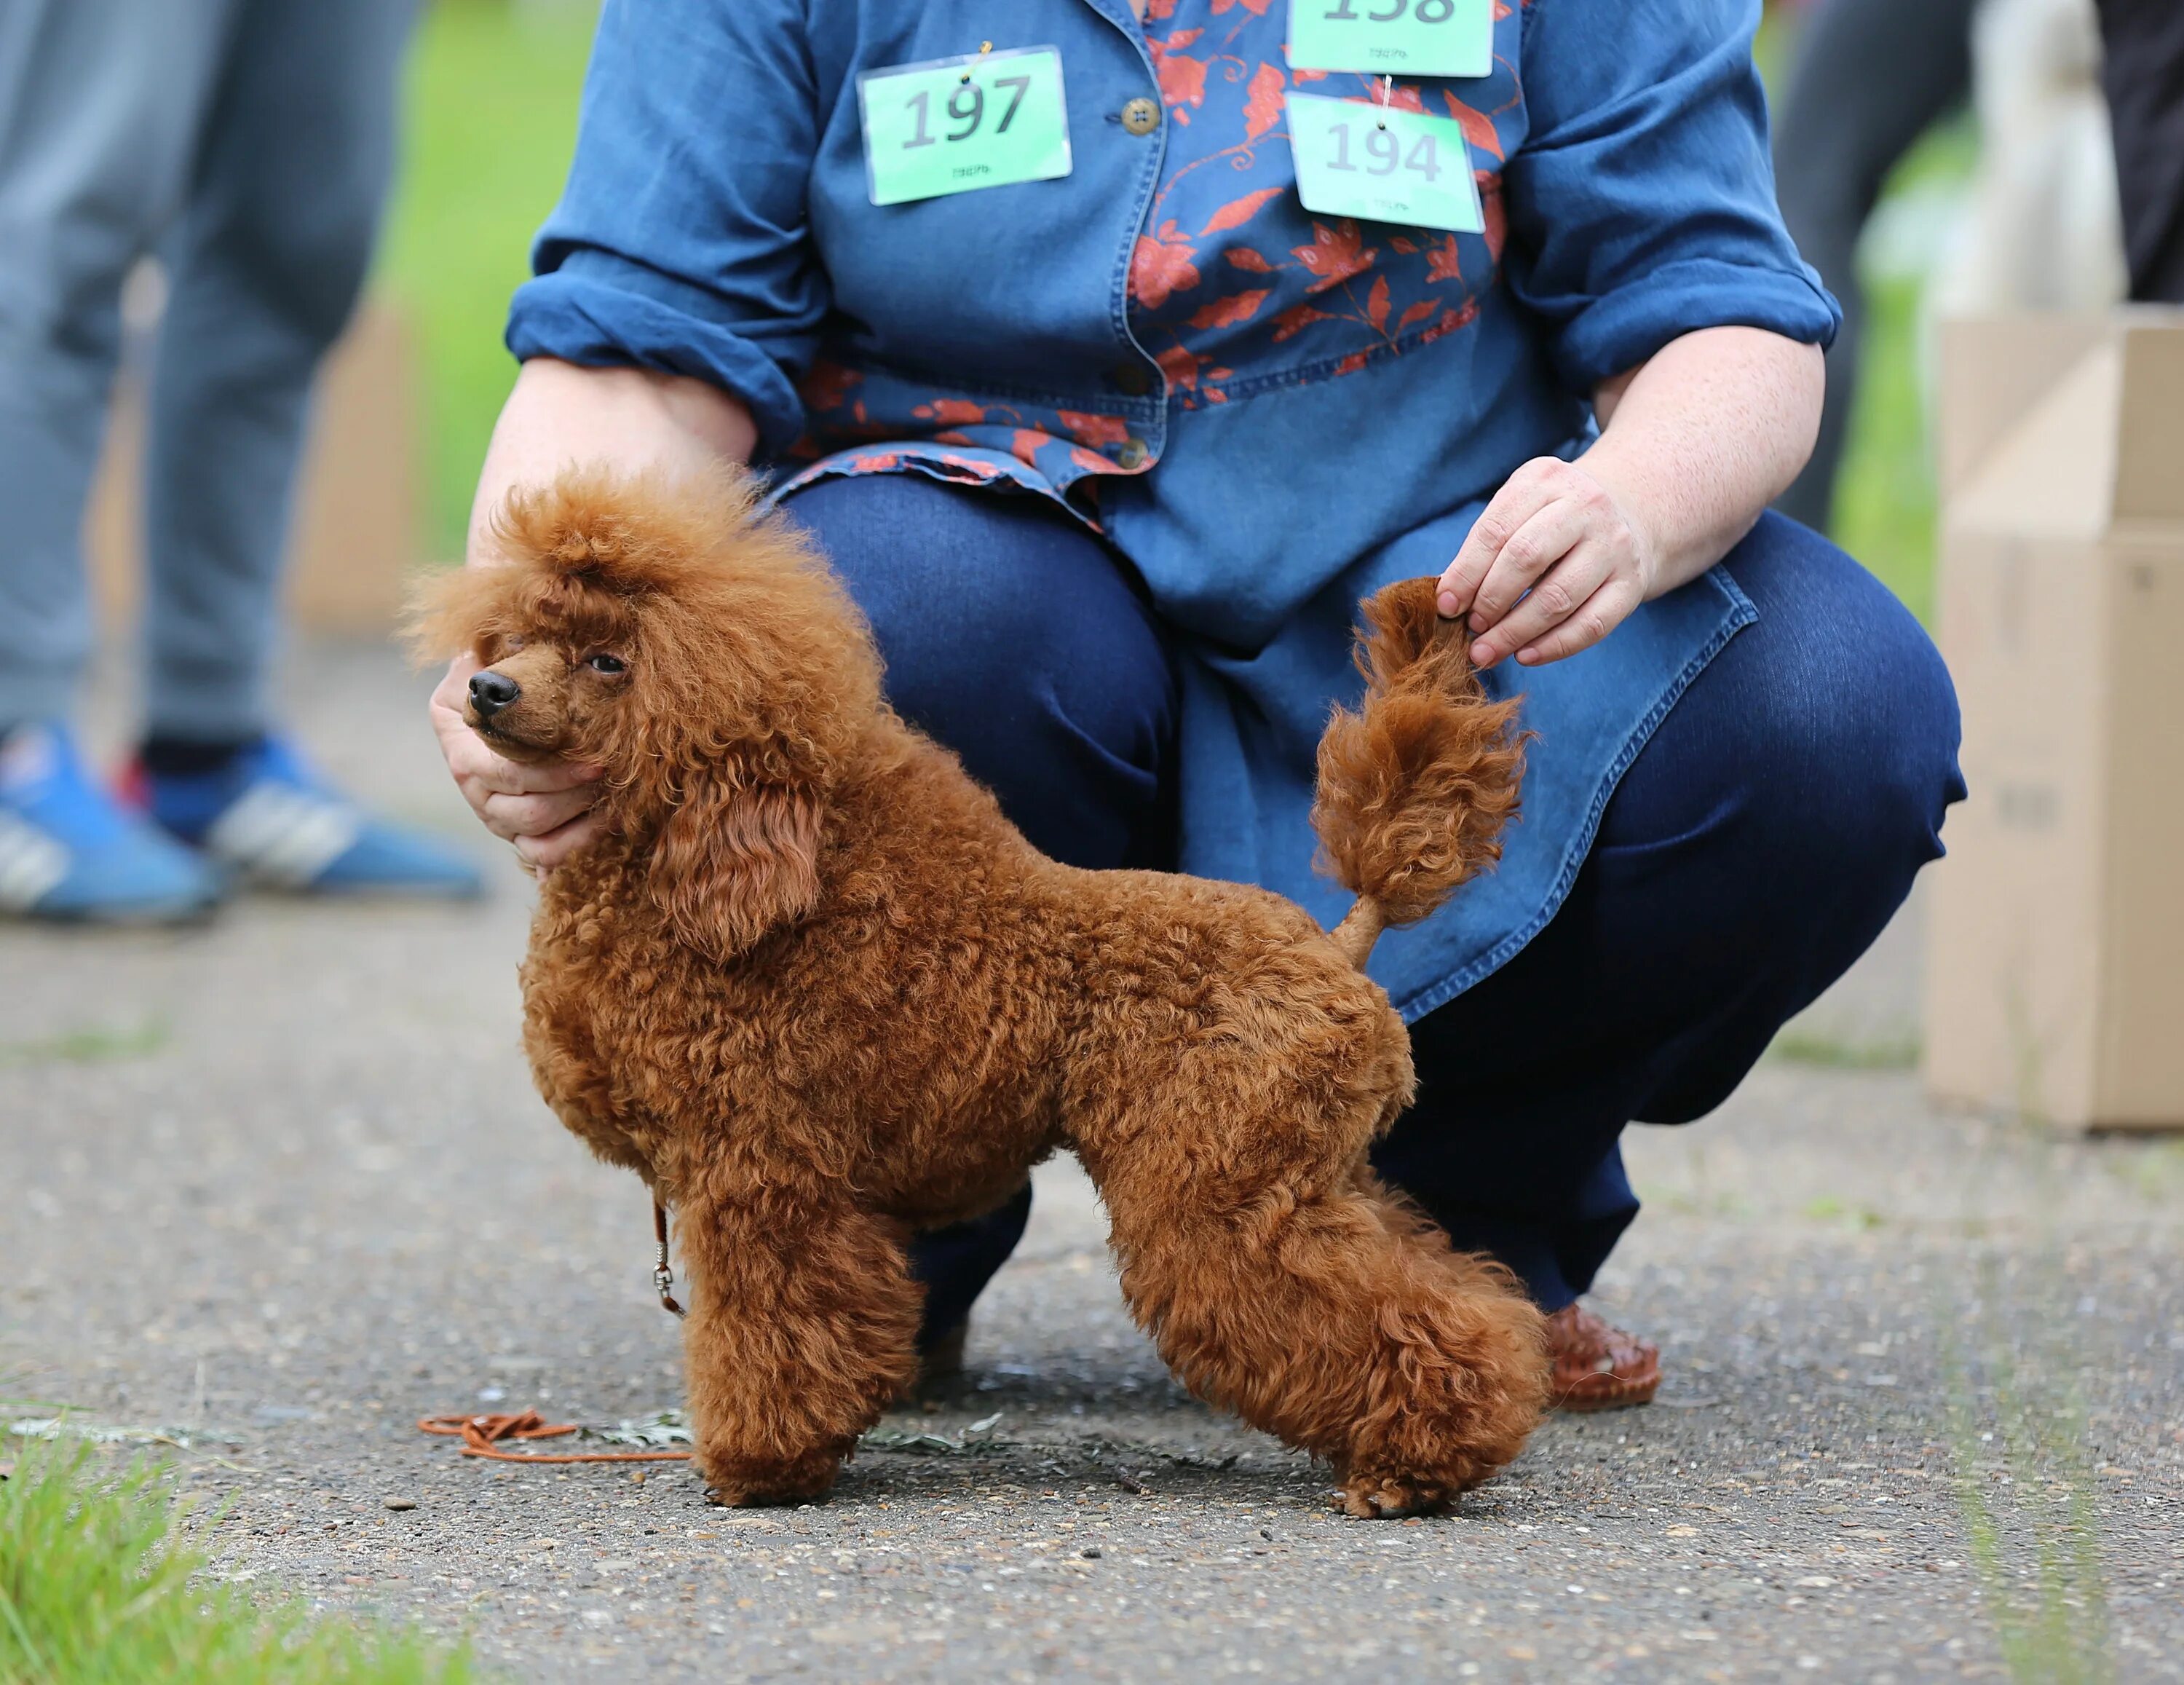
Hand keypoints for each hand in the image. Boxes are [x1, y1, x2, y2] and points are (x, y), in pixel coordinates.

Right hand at [430, 654, 605, 873]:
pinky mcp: (517, 833)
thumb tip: (528, 648)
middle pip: (526, 813)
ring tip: (615, 800)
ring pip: (537, 837)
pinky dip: (575, 848)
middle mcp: (475, 789)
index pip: (507, 775)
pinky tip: (605, 826)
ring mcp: (495, 816)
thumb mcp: (487, 658)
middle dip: (576, 798)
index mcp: (463, 749)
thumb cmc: (496, 669)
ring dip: (582, 822)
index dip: (555, 774)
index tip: (597, 761)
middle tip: (613, 777)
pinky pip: (543, 856)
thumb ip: (502, 660)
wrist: (490, 690)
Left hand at [1435, 457, 1658, 667]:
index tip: (1446, 606)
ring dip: (1514, 632)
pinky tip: (1524, 656)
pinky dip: (1553, 647)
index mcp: (1545, 481)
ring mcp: (1614, 545)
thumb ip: (1487, 547)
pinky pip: (1591, 625)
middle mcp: (1585, 506)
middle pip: (1526, 558)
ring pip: (1558, 597)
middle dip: (1490, 601)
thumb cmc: (1553, 520)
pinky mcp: (1631, 583)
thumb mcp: (1520, 510)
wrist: (1629, 514)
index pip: (1496, 531)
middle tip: (1470, 629)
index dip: (1466, 573)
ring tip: (1486, 651)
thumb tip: (1450, 601)